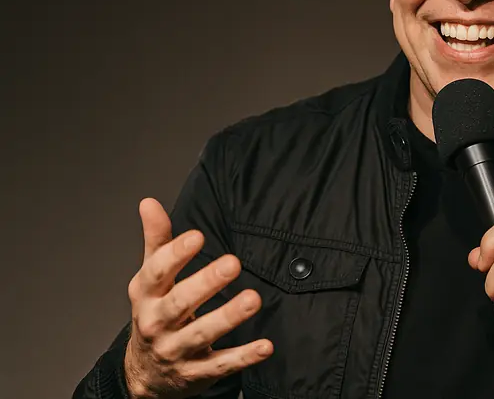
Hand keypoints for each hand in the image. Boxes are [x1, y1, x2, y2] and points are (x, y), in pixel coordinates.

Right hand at [123, 198, 272, 398]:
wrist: (144, 374)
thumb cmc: (154, 312)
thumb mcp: (150, 277)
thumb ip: (156, 240)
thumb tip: (149, 202)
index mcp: (146, 295)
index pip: (156, 273)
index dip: (175, 255)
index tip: (197, 236)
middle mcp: (157, 323)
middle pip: (180, 303)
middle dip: (206, 283)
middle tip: (233, 262)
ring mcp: (176, 350)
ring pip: (202, 333)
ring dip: (228, 317)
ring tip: (253, 298)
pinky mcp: (197, 373)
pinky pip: (221, 365)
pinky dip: (243, 357)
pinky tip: (265, 346)